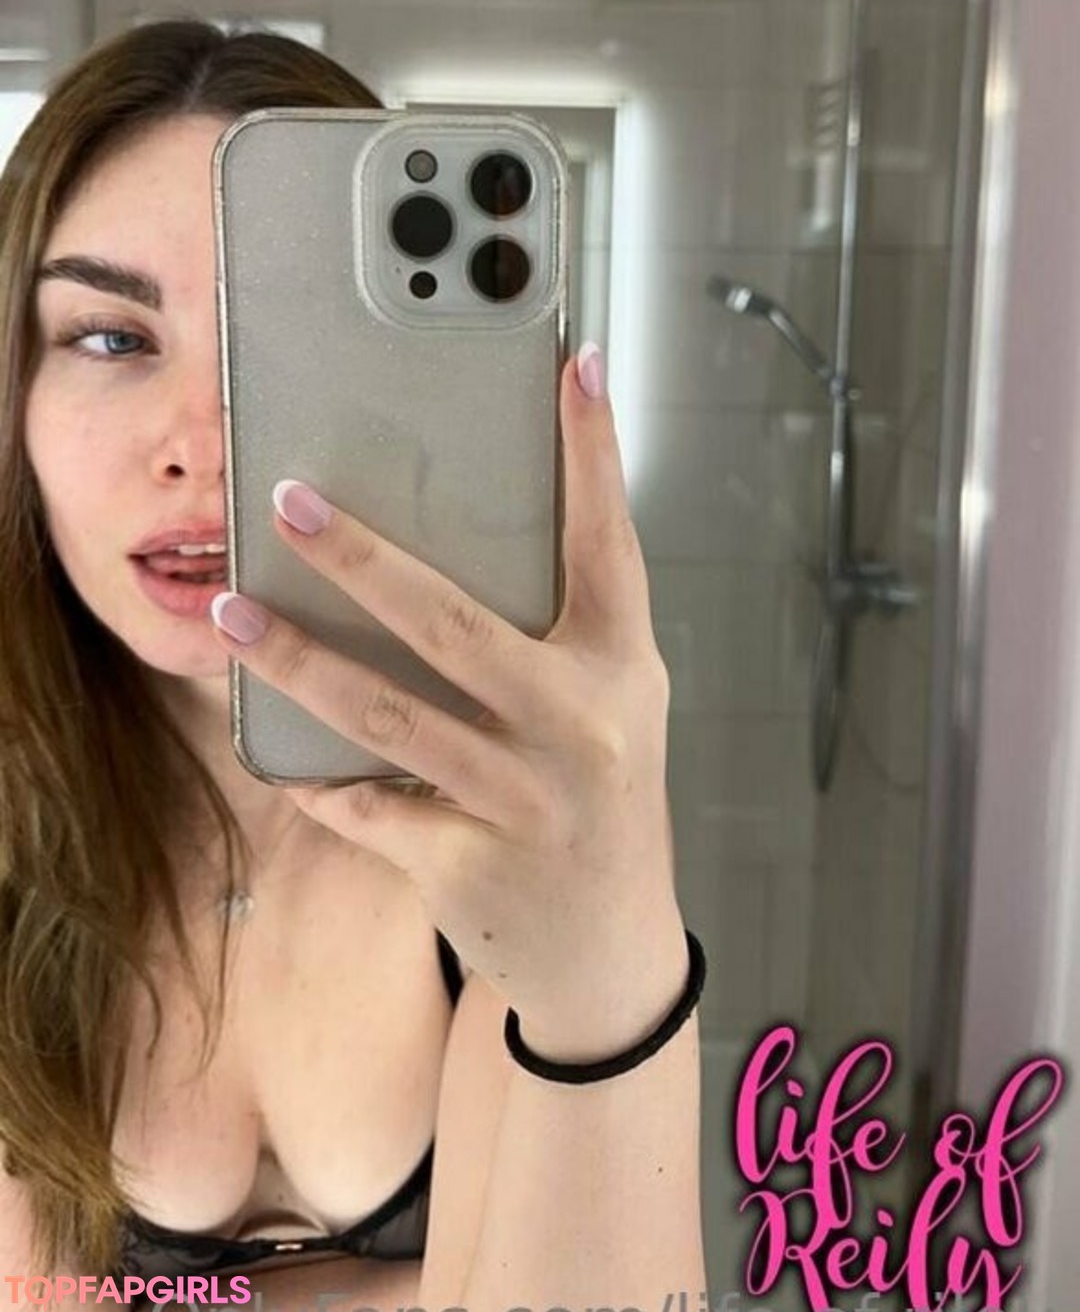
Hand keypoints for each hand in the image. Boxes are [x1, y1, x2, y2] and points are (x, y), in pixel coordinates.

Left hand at [210, 348, 682, 1033]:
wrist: (610, 949)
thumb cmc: (601, 790)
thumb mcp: (613, 696)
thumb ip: (566, 617)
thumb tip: (487, 508)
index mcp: (623, 665)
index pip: (609, 540)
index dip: (593, 450)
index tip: (573, 362)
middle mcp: (580, 727)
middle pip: (455, 625)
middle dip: (363, 559)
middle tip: (289, 499)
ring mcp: (521, 800)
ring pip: (386, 714)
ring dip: (296, 658)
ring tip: (230, 606)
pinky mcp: (465, 864)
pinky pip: (364, 802)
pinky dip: (310, 769)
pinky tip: (260, 731)